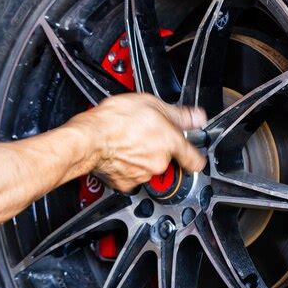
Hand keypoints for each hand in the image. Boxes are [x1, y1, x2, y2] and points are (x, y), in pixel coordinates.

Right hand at [66, 93, 206, 191]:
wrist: (89, 139)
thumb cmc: (115, 120)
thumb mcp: (151, 104)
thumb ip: (179, 114)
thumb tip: (198, 117)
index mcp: (170, 143)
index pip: (195, 159)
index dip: (196, 158)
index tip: (196, 158)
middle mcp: (160, 162)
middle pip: (167, 159)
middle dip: (158, 149)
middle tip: (144, 135)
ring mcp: (143, 175)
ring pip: (148, 168)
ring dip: (142, 157)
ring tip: (128, 142)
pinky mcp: (126, 184)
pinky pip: (131, 176)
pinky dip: (127, 167)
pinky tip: (119, 154)